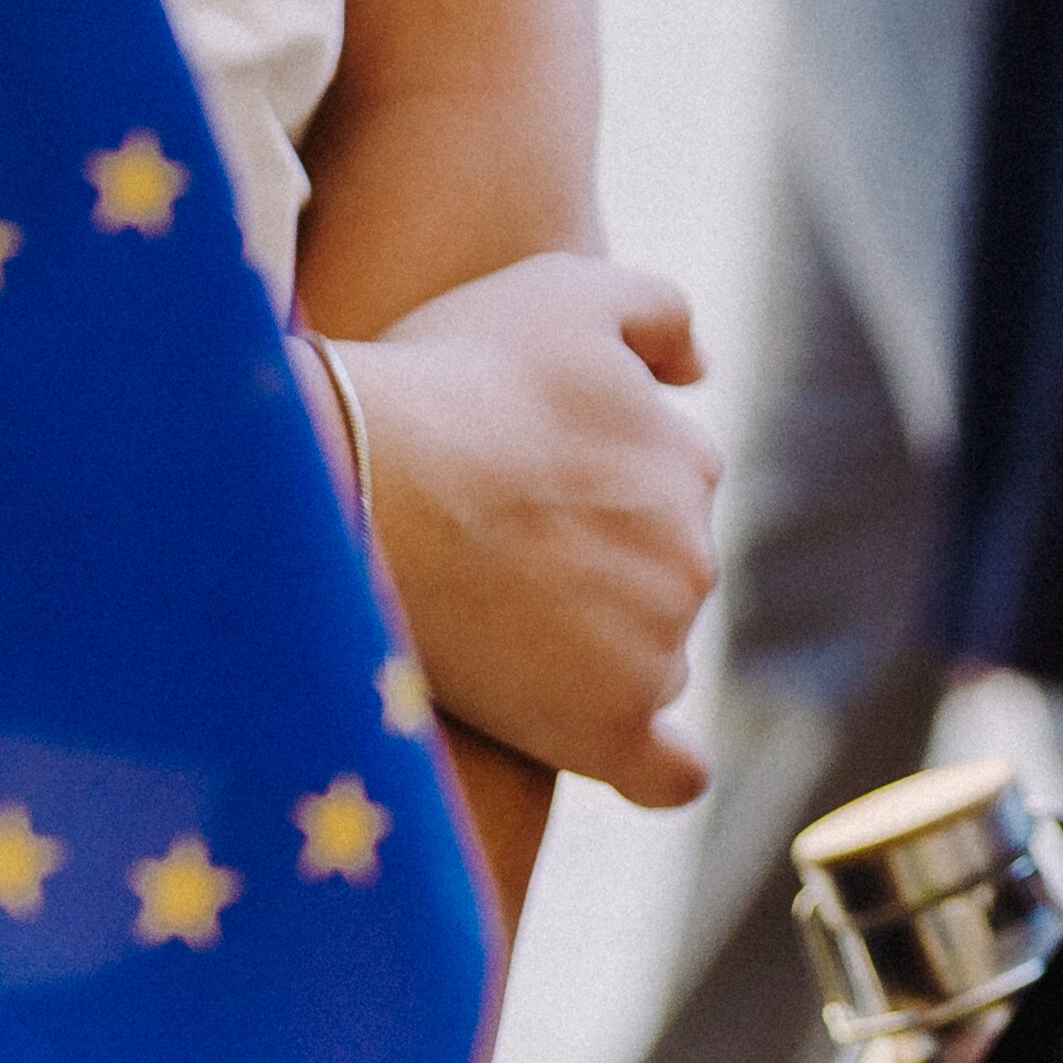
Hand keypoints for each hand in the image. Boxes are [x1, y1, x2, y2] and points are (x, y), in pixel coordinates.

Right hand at [335, 251, 717, 804]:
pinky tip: (625, 756)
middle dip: (594, 573)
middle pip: (655, 579)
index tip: (515, 496)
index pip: (664, 489)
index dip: (590, 494)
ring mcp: (653, 646)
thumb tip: (703, 371)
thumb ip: (658, 312)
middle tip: (487, 564)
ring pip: (646, 661)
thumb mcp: (565, 290)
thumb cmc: (447, 379)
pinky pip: (665, 771)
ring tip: (489, 634)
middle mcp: (690, 556)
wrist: (359, 482)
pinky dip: (655, 768)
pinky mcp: (605, 729)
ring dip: (594, 655)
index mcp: (684, 463)